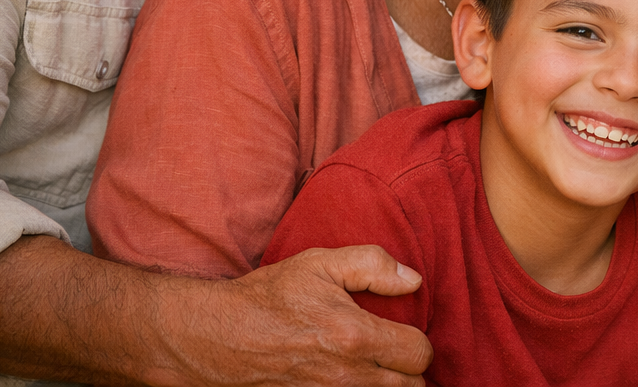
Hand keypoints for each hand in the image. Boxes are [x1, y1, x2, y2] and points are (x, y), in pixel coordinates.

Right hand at [154, 245, 433, 386]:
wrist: (218, 336)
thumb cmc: (270, 297)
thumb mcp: (320, 263)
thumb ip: (372, 264)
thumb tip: (413, 280)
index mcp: (355, 337)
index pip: (420, 354)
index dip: (419, 341)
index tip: (403, 331)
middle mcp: (347, 376)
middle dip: (409, 369)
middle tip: (394, 352)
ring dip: (389, 384)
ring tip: (380, 368)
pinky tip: (357, 378)